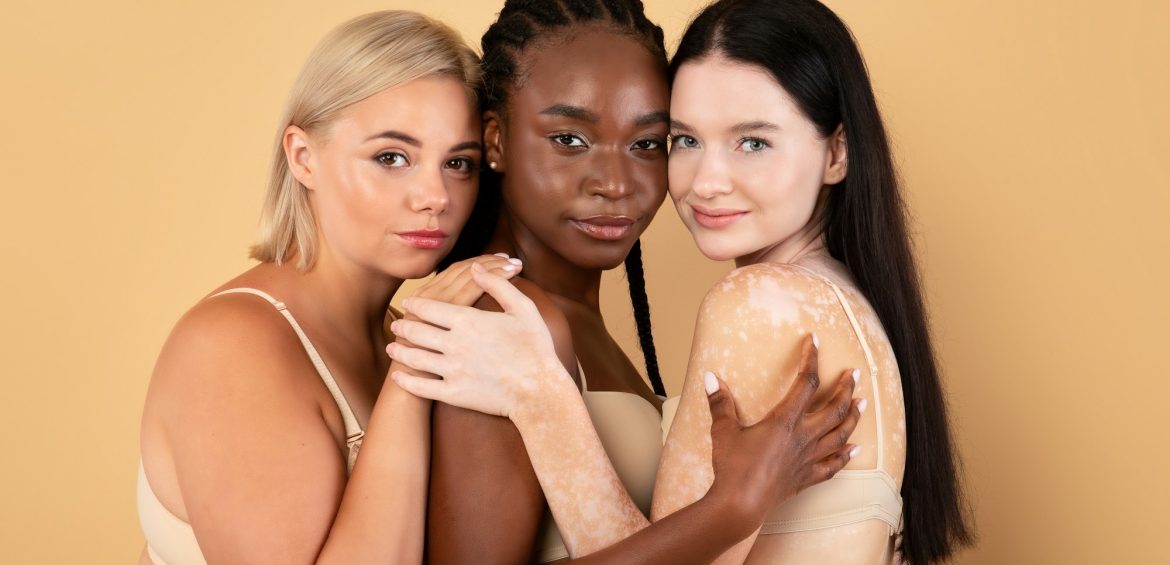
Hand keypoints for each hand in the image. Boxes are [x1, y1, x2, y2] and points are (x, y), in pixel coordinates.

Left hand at [386, 264, 570, 418]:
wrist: (539, 391)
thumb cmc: (535, 348)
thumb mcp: (523, 309)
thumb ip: (498, 285)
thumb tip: (476, 267)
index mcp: (468, 320)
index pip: (430, 308)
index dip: (416, 304)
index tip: (409, 303)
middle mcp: (454, 343)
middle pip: (417, 331)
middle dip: (404, 326)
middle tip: (397, 325)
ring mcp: (452, 370)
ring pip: (414, 357)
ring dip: (399, 351)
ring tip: (392, 347)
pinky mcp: (453, 393)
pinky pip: (421, 386)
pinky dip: (406, 380)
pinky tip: (399, 376)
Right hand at [704, 335, 862, 531]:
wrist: (740, 505)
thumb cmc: (732, 467)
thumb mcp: (724, 430)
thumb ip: (720, 402)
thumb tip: (710, 377)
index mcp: (784, 421)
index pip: (805, 382)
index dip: (811, 359)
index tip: (815, 342)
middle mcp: (803, 438)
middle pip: (834, 408)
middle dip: (847, 388)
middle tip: (855, 373)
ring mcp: (808, 459)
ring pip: (840, 434)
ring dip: (853, 417)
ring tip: (863, 403)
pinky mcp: (806, 478)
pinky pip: (833, 466)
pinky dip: (846, 456)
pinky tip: (855, 449)